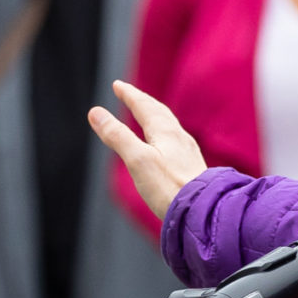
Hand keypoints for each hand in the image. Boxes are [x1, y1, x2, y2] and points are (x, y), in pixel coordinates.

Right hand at [88, 80, 208, 221]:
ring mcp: (188, 153)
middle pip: (159, 112)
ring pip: (169, 126)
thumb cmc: (169, 188)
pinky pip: (176, 141)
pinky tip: (167, 145)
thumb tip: (96, 113)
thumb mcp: (137, 160)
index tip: (117, 85)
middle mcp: (179, 138)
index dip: (129, 95)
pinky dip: (164, 133)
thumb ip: (117, 136)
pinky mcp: (191, 168)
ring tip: (148, 114)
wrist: (201, 212)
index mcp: (165, 132)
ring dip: (155, 116)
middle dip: (142, 101)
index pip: (144, 106)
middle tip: (129, 93)